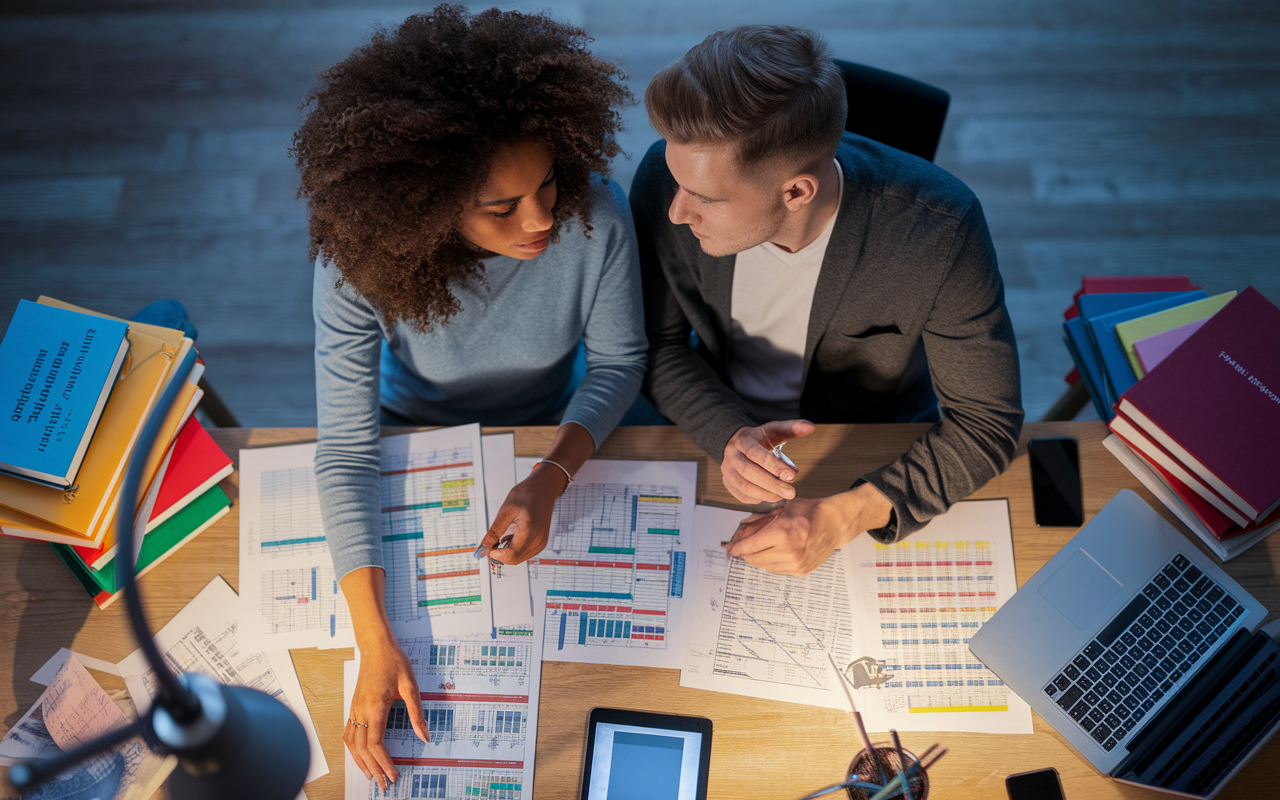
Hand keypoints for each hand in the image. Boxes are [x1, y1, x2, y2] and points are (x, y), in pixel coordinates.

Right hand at [345, 639, 428, 791]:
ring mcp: (354, 709)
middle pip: (362, 749)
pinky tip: (360, 757)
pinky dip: (353, 750)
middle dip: (373, 769)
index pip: (376, 744)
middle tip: (384, 784)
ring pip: (352, 744)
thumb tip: (425, 736)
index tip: (393, 774)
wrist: (376, 646)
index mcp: (375, 706)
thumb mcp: (411, 686)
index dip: (383, 762)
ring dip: (361, 762)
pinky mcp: (353, 707)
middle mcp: (361, 710)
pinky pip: (349, 734)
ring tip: (372, 776)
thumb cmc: (393, 662)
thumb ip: (416, 713)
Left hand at [479, 463, 565, 565]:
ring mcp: (541, 543)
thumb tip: (483, 548)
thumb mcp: (506, 510)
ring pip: (518, 559)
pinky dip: (515, 549)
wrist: (544, 489)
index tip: (488, 545)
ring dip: (507, 552)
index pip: (510, 556)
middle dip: (500, 554)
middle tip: (493, 540)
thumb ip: (494, 532)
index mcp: (529, 531)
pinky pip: (525, 554)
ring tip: (505, 534)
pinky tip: (512, 536)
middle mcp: (538, 540)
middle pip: (513, 560)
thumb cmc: (526, 495)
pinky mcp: (541, 543)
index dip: (496, 554)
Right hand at [720, 419, 814, 503]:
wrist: (737, 444)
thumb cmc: (760, 438)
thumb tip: (810, 427)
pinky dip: (759, 498)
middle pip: (750, 473)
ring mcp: (727, 471)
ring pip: (745, 487)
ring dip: (767, 494)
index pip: (756, 454)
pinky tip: (771, 495)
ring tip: (784, 495)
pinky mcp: (728, 483)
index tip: (792, 476)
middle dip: (772, 485)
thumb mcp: (774, 430)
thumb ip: (792, 428)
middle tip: (792, 493)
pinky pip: (743, 496)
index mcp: (743, 441)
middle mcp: (731, 456)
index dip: (774, 466)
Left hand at [725, 484, 893, 574]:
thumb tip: (740, 530)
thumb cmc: (808, 512)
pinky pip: (776, 570)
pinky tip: (772, 552)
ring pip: (763, 566)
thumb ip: (759, 520)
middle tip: (741, 546)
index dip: (736, 548)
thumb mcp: (781, 509)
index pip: (750, 546)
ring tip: (758, 547)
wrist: (835, 523)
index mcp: (782, 533)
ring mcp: (796, 564)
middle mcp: (789, 552)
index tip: (729, 549)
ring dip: (756, 558)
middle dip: (745, 552)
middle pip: (754, 558)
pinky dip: (769, 562)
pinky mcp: (801, 571)